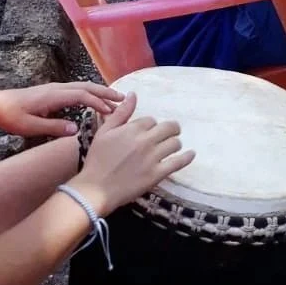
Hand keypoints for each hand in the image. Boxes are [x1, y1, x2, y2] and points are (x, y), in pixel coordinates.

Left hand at [0, 82, 121, 138]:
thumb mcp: (31, 126)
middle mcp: (57, 88)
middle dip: (105, 92)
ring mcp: (55, 88)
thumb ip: (54, 127)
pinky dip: (90, 93)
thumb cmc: (11, 117)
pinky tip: (94, 100)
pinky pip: (77, 89)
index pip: (82, 95)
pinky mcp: (53, 92)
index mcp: (54, 95)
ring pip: (82, 86)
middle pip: (86, 86)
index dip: (98, 102)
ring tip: (114, 99)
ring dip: (99, 91)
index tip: (111, 111)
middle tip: (123, 100)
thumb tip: (77, 129)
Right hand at [74, 93, 193, 214]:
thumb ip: (121, 113)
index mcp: (133, 128)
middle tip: (171, 133)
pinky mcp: (156, 174)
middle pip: (169, 128)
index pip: (152, 120)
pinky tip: (191, 154)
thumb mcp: (104, 132)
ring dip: (176, 143)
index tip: (148, 133)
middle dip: (171, 129)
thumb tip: (133, 94)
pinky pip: (178, 162)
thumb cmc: (97, 160)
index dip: (151, 126)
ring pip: (175, 143)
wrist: (95, 190)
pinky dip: (187, 157)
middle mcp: (145, 140)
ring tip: (173, 146)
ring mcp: (152, 158)